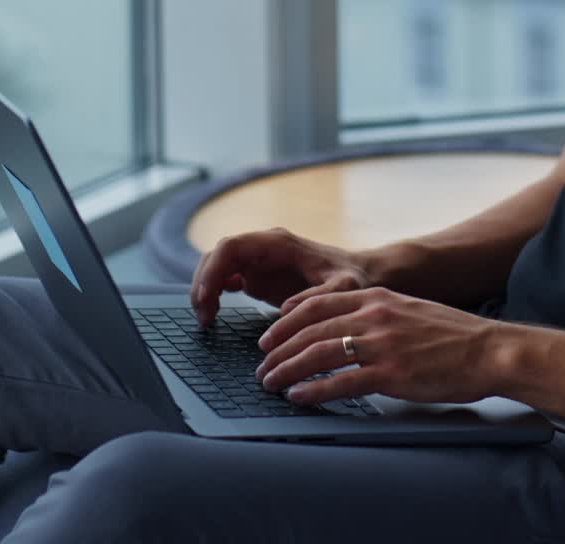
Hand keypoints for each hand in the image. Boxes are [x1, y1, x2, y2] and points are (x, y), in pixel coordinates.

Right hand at [190, 227, 371, 326]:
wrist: (361, 275)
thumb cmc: (353, 279)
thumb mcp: (343, 288)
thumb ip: (318, 297)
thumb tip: (286, 309)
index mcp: (279, 243)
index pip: (231, 246)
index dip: (213, 271)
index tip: (207, 299)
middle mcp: (265, 247)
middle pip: (218, 255)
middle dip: (203, 282)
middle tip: (204, 318)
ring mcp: (259, 260)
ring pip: (218, 266)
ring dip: (206, 289)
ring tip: (208, 321)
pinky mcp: (259, 275)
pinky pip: (225, 277)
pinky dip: (214, 293)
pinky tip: (215, 314)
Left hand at [254, 287, 503, 405]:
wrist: (488, 349)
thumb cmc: (451, 334)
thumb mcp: (408, 309)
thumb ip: (376, 313)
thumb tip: (344, 328)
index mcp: (377, 296)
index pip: (317, 303)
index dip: (287, 319)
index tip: (269, 333)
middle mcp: (375, 316)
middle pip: (311, 329)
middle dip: (278, 348)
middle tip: (261, 365)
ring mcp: (382, 345)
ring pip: (319, 354)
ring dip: (287, 369)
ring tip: (269, 383)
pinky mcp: (391, 374)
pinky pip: (342, 383)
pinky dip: (314, 390)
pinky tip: (297, 396)